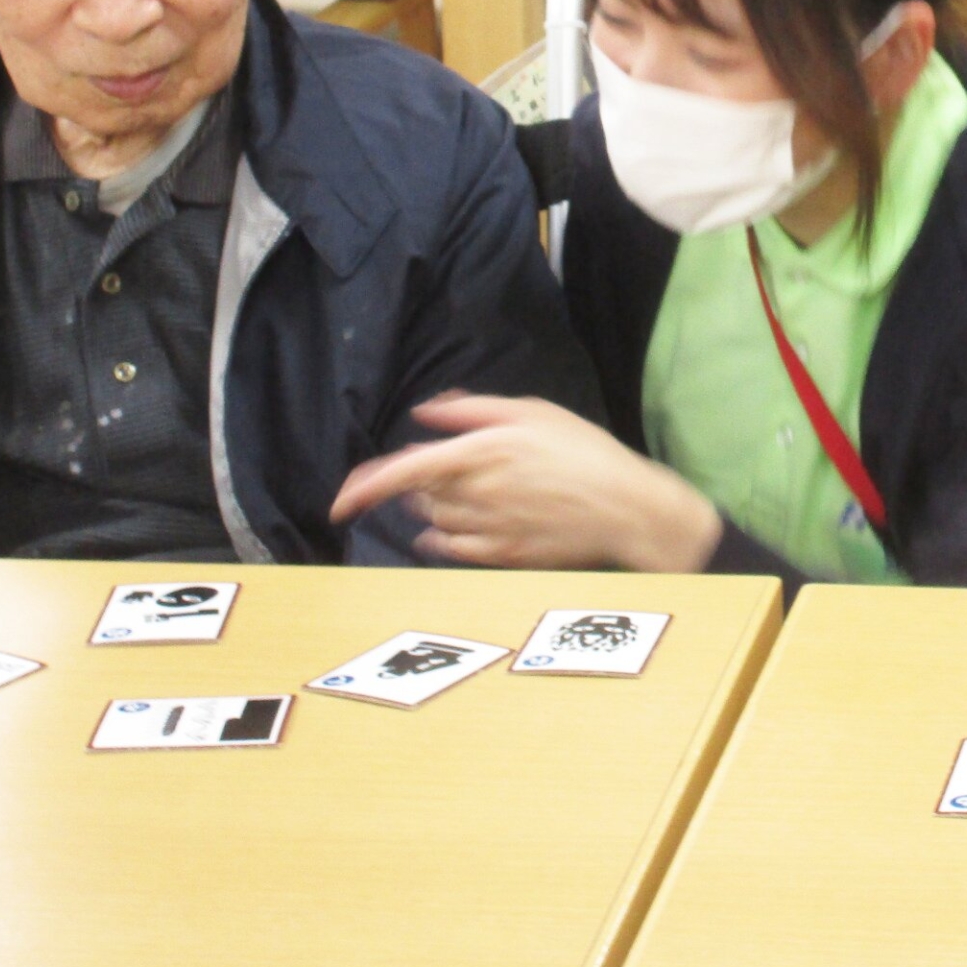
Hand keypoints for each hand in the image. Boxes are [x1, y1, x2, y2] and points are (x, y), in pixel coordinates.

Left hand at [329, 395, 722, 573]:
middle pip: (420, 494)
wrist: (627, 508)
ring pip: (434, 522)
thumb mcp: (533, 411)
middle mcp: (477, 494)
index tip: (340, 502)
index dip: (366, 486)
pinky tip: (454, 531)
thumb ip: (471, 410)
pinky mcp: (500, 557)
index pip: (406, 471)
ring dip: (437, 507)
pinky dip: (443, 540)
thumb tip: (425, 412)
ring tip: (477, 491)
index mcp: (481, 452)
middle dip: (423, 482)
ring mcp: (487, 530)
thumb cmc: (585, 452)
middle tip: (461, 466)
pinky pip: (452, 552)